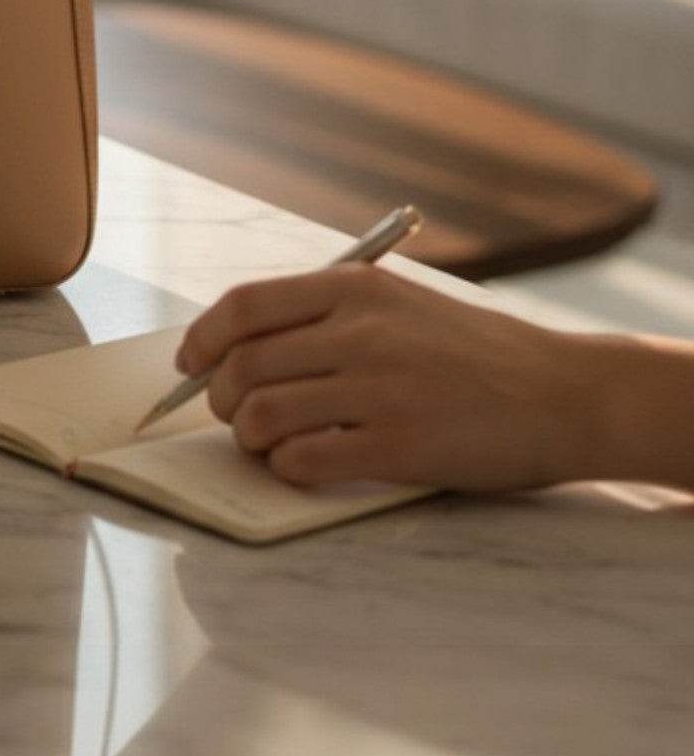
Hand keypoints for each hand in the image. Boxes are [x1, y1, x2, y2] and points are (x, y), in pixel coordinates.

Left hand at [177, 265, 607, 491]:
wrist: (565, 393)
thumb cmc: (474, 352)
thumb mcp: (400, 304)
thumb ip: (327, 314)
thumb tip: (239, 344)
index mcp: (354, 288)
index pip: (243, 306)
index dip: (202, 338)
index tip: (189, 362)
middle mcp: (359, 331)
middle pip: (241, 365)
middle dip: (218, 396)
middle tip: (230, 413)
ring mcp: (378, 389)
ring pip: (262, 413)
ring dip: (248, 436)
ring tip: (265, 442)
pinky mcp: (398, 446)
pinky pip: (304, 460)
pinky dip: (286, 467)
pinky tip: (302, 465)